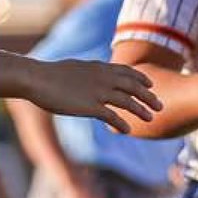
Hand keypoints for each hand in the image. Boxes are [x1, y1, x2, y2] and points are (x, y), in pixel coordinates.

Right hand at [26, 59, 161, 132]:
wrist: (37, 78)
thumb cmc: (52, 74)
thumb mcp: (77, 67)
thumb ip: (91, 71)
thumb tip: (95, 70)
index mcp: (101, 68)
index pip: (128, 72)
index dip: (142, 79)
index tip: (151, 85)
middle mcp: (104, 79)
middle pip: (134, 87)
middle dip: (149, 97)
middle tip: (160, 106)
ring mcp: (98, 92)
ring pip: (128, 102)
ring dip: (141, 111)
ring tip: (150, 119)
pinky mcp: (90, 106)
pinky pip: (112, 117)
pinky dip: (122, 123)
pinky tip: (128, 130)